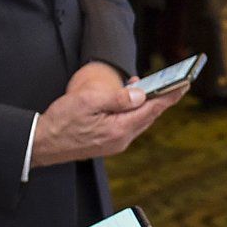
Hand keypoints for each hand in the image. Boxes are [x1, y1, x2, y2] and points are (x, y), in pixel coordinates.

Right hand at [32, 61, 173, 167]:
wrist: (42, 144)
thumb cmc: (61, 121)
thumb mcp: (88, 102)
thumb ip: (117, 98)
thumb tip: (140, 94)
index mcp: (119, 129)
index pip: (152, 109)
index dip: (170, 95)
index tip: (185, 84)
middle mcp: (121, 139)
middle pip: (149, 115)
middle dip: (163, 98)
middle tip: (177, 82)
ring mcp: (116, 143)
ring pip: (140, 120)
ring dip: (148, 104)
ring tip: (155, 86)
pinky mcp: (109, 143)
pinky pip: (129, 124)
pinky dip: (135, 111)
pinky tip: (132, 99)